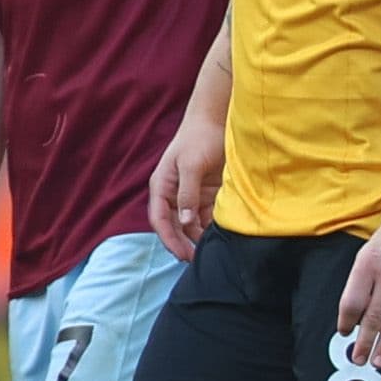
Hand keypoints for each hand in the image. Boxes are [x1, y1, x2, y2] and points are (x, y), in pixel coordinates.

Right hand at [147, 108, 225, 260]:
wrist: (217, 119)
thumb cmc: (199, 137)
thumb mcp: (191, 165)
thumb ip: (187, 194)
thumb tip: (184, 221)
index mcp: (162, 187)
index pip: (160, 220)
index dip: (169, 239)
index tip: (181, 255)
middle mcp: (174, 195)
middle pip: (175, 227)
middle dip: (184, 244)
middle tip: (198, 260)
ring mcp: (191, 195)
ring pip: (191, 225)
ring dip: (198, 238)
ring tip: (212, 250)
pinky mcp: (208, 194)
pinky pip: (207, 217)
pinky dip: (212, 227)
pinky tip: (221, 236)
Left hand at [336, 208, 380, 366]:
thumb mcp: (363, 258)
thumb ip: (358, 287)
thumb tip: (352, 321)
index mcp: (367, 266)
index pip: (353, 301)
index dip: (347, 321)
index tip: (344, 334)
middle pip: (374, 316)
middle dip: (365, 341)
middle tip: (358, 359)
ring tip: (377, 360)